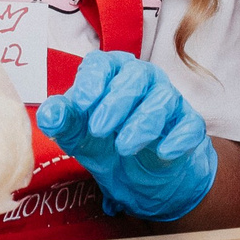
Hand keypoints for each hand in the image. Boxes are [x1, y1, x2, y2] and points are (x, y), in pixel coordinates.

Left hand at [35, 51, 217, 223]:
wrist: (140, 176)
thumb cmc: (105, 142)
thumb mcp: (78, 137)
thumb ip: (63, 123)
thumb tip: (50, 113)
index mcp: (111, 74)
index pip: (103, 63)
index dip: (92, 81)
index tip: (81, 104)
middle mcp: (142, 79)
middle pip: (135, 76)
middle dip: (116, 103)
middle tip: (99, 130)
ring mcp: (168, 100)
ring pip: (163, 99)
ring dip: (143, 123)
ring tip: (124, 147)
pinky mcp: (189, 124)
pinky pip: (190, 124)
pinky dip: (178, 138)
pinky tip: (163, 152)